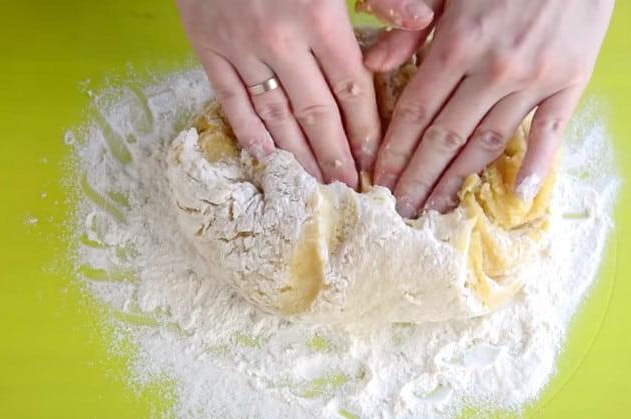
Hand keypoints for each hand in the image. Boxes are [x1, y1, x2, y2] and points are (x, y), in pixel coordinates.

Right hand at [177, 0, 388, 187]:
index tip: (376, 161)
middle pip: (316, 112)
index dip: (366, 130)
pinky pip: (229, 98)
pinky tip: (264, 157)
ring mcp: (241, 48)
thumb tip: (422, 23)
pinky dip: (246, 130)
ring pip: (275, 114)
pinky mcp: (208, 47)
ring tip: (315, 184)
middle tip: (349, 189)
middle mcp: (281, 41)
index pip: (352, 90)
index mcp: (320, 17)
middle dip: (336, 155)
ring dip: (298, 153)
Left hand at [362, 0, 613, 216]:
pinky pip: (550, 132)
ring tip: (436, 209)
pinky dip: (536, 166)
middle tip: (398, 211)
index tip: (379, 181)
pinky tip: (517, 194)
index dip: (394, 151)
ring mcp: (534, 79)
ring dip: (458, 180)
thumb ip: (410, 27)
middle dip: (417, 179)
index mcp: (458, 43)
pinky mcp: (571, 81)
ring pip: (487, 143)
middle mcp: (493, 69)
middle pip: (445, 138)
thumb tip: (373, 65)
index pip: (416, 112)